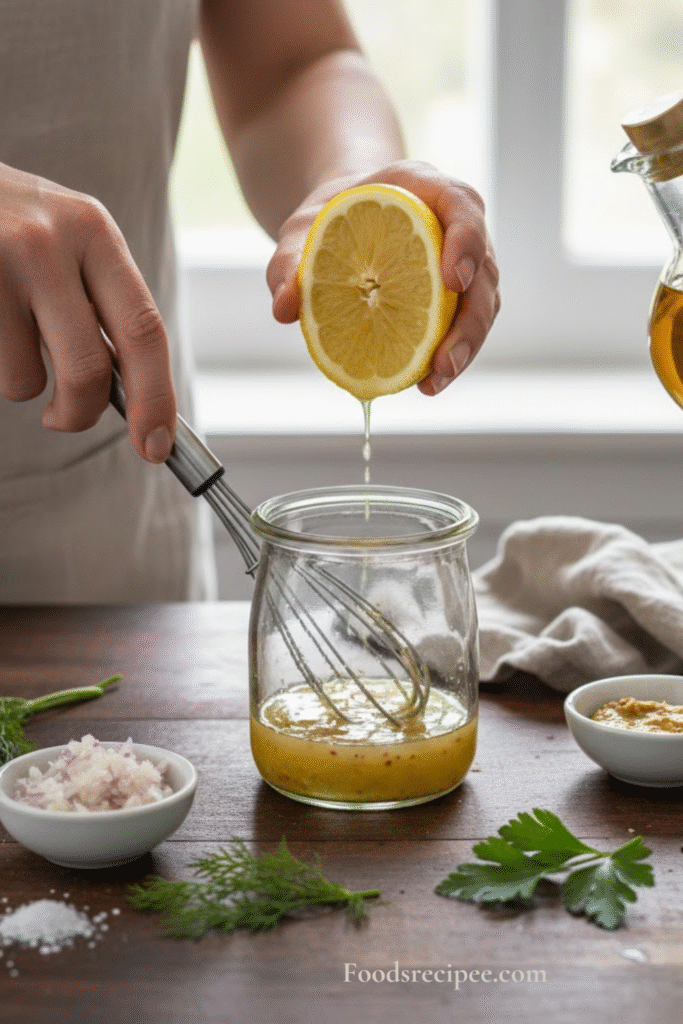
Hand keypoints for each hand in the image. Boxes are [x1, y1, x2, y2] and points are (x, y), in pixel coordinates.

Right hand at [0, 162, 175, 461]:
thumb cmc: (5, 220)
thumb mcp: (64, 236)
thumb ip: (99, 301)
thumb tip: (133, 394)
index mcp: (93, 231)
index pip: (144, 331)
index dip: (155, 399)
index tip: (156, 446)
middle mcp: (47, 242)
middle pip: (89, 371)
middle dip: (82, 414)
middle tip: (64, 418)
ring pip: (25, 380)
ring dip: (20, 379)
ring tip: (4, 331)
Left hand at [267, 160, 499, 394]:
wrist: (342, 225)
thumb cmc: (327, 221)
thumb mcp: (298, 234)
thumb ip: (288, 262)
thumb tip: (285, 307)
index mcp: (423, 190)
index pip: (462, 205)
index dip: (467, 242)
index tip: (453, 280)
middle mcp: (453, 225)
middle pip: (484, 269)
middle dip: (470, 320)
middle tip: (443, 360)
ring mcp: (463, 263)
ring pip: (483, 305)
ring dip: (466, 347)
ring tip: (433, 382)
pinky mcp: (457, 297)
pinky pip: (466, 325)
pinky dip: (451, 355)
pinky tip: (425, 382)